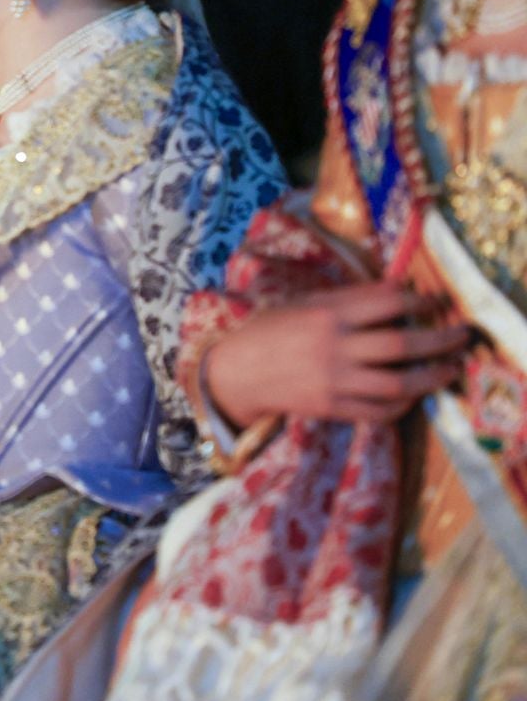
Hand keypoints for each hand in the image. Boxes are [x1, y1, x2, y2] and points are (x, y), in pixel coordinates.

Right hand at [204, 285, 468, 428]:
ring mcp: (335, 381)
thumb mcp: (303, 303)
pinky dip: (404, 403)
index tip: (437, 302)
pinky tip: (413, 394)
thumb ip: (348, 299)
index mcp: (327, 315)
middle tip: (462, 336)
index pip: (388, 303)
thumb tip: (397, 290)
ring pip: (400, 382)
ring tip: (450, 369)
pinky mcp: (334, 408)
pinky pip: (381, 410)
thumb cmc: (270, 330)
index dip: (420, 301)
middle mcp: (335, 348)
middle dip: (441, 339)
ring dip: (433, 376)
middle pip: (403, 344)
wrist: (237, 373)